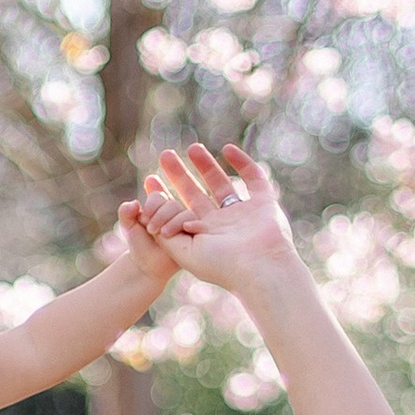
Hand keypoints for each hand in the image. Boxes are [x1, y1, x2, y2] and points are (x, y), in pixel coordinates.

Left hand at [116, 191, 192, 282]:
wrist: (148, 266)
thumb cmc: (140, 245)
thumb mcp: (129, 227)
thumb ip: (125, 212)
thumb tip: (134, 203)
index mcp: (159, 206)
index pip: (158, 197)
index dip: (151, 206)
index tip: (142, 220)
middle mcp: (175, 212)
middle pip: (172, 204)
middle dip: (160, 215)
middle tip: (151, 230)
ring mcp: (186, 223)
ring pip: (186, 214)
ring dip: (173, 222)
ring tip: (162, 234)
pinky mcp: (196, 236)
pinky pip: (199, 225)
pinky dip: (190, 225)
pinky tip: (179, 231)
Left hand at [143, 143, 298, 292]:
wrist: (260, 267)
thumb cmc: (222, 264)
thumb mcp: (185, 253)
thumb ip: (167, 237)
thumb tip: (152, 221)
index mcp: (205, 236)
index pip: (180, 211)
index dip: (165, 195)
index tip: (149, 179)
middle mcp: (224, 224)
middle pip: (198, 194)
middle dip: (181, 175)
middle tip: (165, 155)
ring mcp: (245, 213)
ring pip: (222, 184)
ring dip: (207, 165)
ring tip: (192, 148)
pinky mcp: (265, 204)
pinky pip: (254, 178)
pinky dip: (243, 162)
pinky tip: (227, 149)